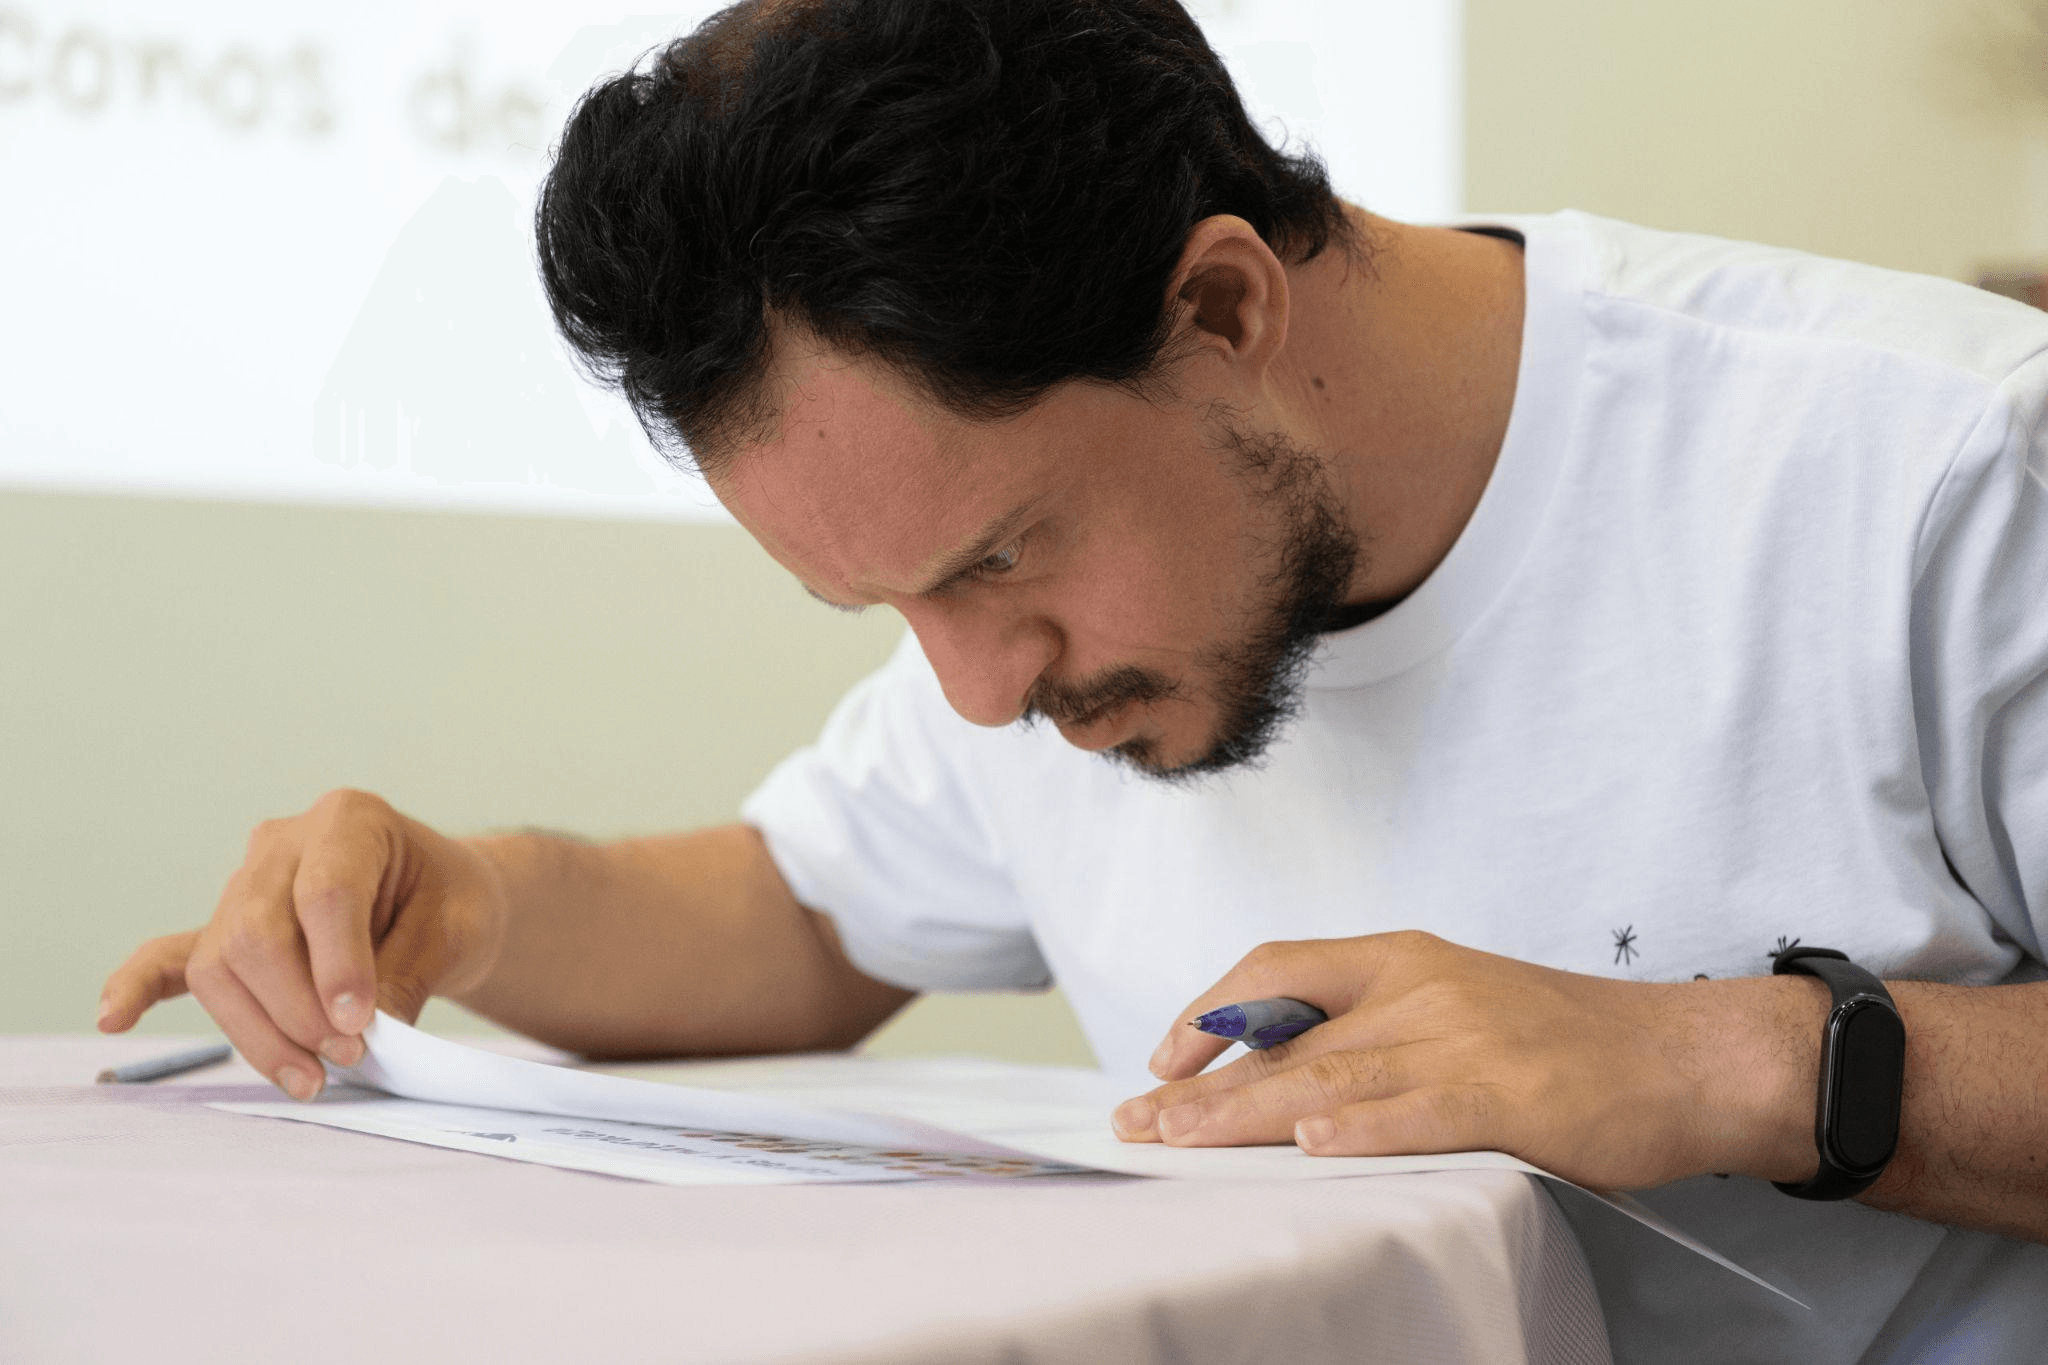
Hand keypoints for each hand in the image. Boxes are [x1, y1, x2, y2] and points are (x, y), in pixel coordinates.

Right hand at [98, 789, 509, 1102]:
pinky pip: (173, 956)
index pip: (326, 892)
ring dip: (259, 1030)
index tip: (361, 1025)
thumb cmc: (452, 904)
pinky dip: (142, 986)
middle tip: (347, 1056)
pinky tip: (114, 1017)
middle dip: (297, 1008)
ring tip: (310, 1078)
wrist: (441, 898)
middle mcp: (283, 844)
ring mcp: (245, 885)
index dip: (339, 965)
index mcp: (350, 820)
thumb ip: (405, 976)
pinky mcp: (226, 929)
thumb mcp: (456, 931)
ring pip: (221, 962)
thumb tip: (357, 1035)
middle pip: (257, 931)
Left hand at [1109, 930, 1824, 1190]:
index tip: (1162, 1059)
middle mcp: (1419, 989)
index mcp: (1403, 961)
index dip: (1211, 1011)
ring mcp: (1462, 1038)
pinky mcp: (1508, 1093)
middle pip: (1287, 1036)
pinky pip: (1418, 1109)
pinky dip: (1362, 1129)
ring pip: (1330, 1075)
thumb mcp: (1456, 1011)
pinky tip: (1313, 1145)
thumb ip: (1375, 1033)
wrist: (1685, 1057)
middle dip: (1204, 1086)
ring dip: (1248, 1115)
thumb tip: (1288, 1079)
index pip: (1278, 970)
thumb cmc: (1569, 1044)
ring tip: (1183, 1141)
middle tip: (1141, 1124)